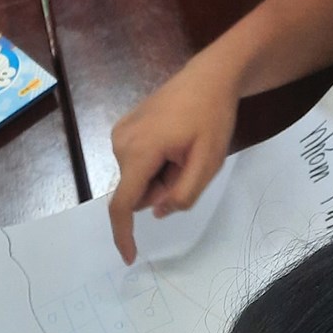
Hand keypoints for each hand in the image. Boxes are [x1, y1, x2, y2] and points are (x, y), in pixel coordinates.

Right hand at [109, 54, 238, 263]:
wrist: (210, 75)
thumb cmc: (213, 116)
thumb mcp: (208, 163)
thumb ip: (183, 195)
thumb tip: (158, 211)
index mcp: (140, 152)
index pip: (123, 205)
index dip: (124, 235)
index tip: (129, 257)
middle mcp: (121, 144)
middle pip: (136, 193)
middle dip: (160, 190)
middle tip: (187, 164)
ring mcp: (119, 134)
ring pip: (136, 179)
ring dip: (158, 175)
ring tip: (180, 149)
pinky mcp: (122, 129)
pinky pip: (134, 163)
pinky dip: (153, 163)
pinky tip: (171, 141)